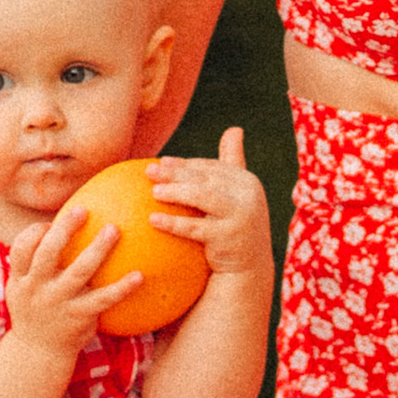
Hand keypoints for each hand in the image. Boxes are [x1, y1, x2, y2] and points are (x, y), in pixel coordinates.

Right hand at [4, 200, 131, 362]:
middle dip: (64, 230)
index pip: (21, 248)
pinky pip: (103, 299)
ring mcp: (58, 303)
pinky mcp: (79, 317)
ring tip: (114, 229)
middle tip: (83, 209)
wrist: (38, 353)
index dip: (35, 232)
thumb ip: (32, 260)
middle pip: (47, 254)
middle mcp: (37, 289)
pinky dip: (122, 287)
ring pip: (78, 272)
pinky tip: (139, 275)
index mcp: (21, 279)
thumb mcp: (21, 287)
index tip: (51, 224)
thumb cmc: (35, 309)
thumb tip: (58, 222)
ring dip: (97, 249)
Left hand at [142, 126, 272, 278]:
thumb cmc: (235, 226)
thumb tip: (235, 129)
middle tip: (148, 171)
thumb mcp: (236, 195)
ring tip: (153, 192)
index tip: (161, 162)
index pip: (210, 168)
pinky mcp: (229, 238)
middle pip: (204, 179)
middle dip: (175, 173)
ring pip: (202, 197)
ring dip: (175, 192)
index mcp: (246, 181)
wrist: (248, 268)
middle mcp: (248, 195)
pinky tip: (152, 220)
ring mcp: (241, 216)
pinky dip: (173, 222)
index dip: (185, 164)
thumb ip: (232, 163)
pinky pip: (195, 228)